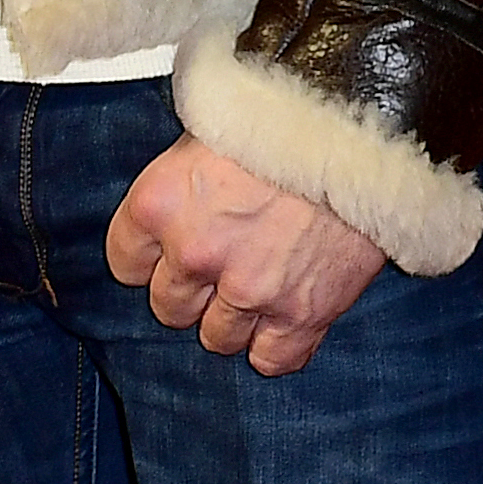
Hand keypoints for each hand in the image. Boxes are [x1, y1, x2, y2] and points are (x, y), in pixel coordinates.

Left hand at [105, 138, 386, 375]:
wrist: (357, 132)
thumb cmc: (278, 123)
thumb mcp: (202, 137)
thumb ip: (176, 189)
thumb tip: (167, 216)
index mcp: (158, 204)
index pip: (125, 264)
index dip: (149, 260)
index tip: (168, 253)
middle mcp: (194, 253)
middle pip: (169, 308)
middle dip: (192, 292)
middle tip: (221, 266)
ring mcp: (247, 288)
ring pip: (216, 339)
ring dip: (232, 320)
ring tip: (255, 287)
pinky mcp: (301, 313)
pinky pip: (271, 360)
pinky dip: (275, 347)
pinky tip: (281, 320)